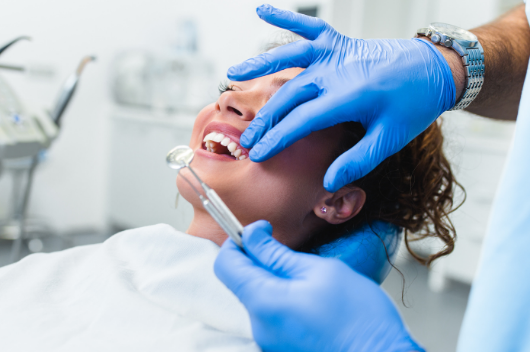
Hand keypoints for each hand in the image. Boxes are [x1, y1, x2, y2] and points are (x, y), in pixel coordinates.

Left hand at [214, 220, 423, 351]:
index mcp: (264, 302)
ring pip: (259, 297)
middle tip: (291, 253)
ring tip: (310, 282)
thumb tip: (253, 235)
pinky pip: (272, 315)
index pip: (226, 264)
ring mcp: (269, 341)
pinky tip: (312, 301)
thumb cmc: (358, 318)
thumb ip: (277, 254)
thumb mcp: (318, 271)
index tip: (260, 232)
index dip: (238, 241)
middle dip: (260, 260)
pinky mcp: (281, 348)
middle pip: (242, 281)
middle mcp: (259, 326)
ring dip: (275, 281)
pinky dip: (284, 300)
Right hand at [230, 4, 454, 191]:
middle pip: (289, 94)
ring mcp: (336, 53)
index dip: (277, 138)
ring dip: (260, 64)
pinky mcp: (339, 41)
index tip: (258, 153)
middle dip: (265, 118)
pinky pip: (309, 27)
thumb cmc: (414, 104)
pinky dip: (286, 18)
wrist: (434, 68)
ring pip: (290, 57)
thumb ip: (358, 160)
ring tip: (232, 73)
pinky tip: (262, 10)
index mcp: (349, 96)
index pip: (302, 121)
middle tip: (245, 139)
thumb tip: (329, 181)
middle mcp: (336, 71)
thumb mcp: (390, 138)